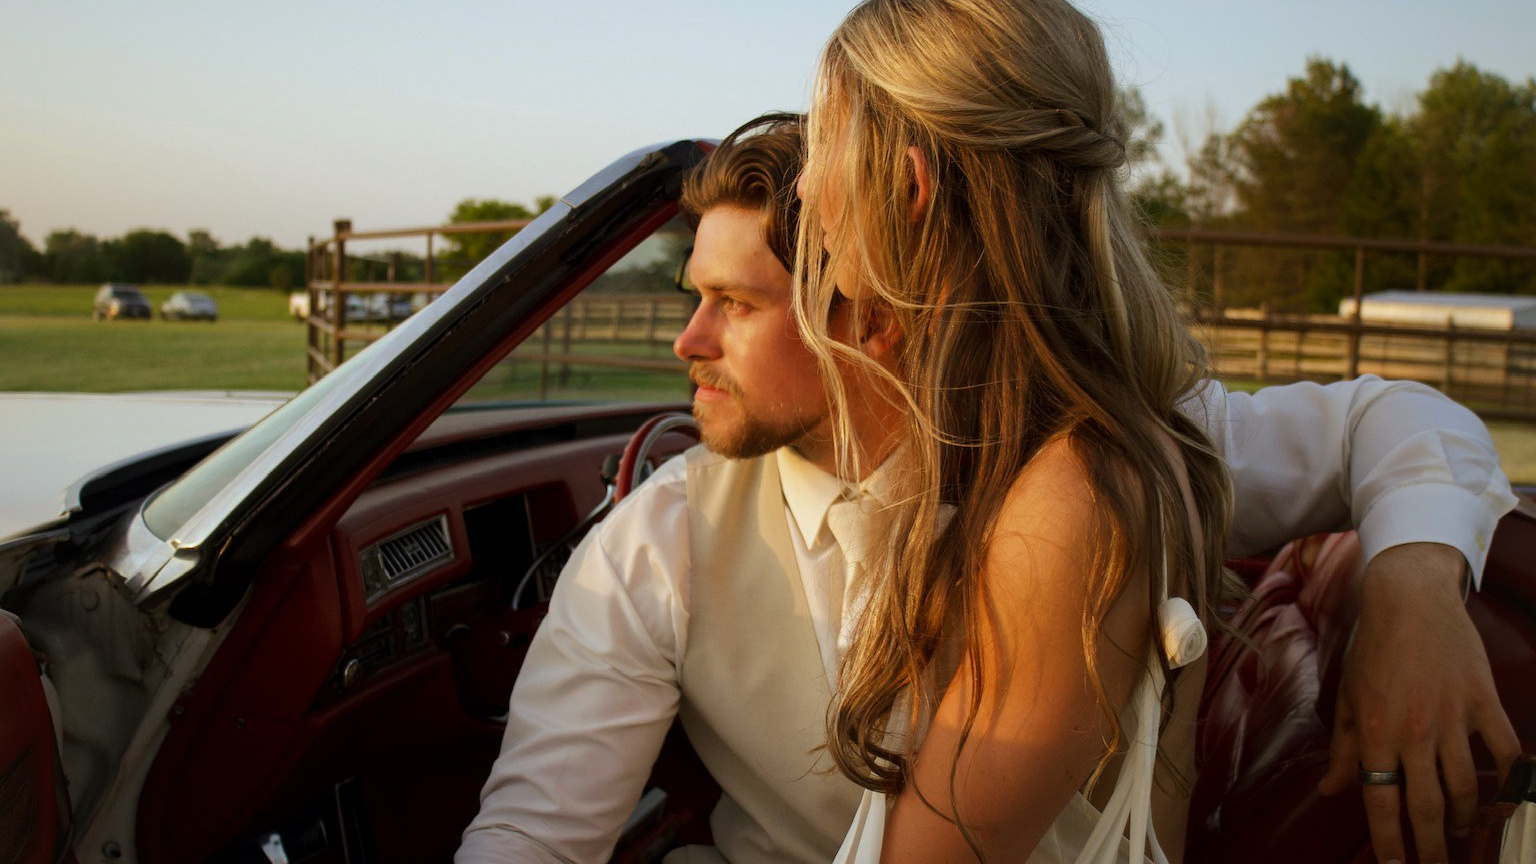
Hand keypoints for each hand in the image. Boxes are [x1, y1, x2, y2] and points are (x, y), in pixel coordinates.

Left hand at [1318, 542, 1519, 863]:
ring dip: (1466, 819)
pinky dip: (1510, 778)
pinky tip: (1507, 798)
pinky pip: (1504, 751)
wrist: (1409, 598)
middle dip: (1432, 846)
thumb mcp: (1347, 697)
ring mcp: (1453, 718)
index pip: (1381, 802)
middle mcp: (1414, 731)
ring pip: (1466, 786)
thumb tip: (1329, 791)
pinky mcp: (1483, 702)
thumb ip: (1344, 750)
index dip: (1390, 842)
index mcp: (1376, 731)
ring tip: (1463, 836)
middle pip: (1428, 806)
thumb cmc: (1373, 647)